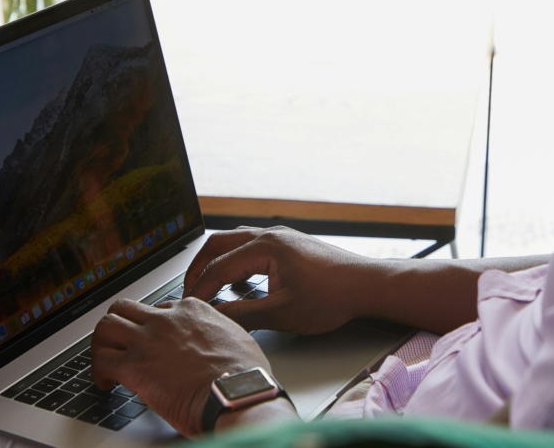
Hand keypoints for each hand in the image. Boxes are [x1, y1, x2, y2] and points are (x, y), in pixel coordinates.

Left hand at [90, 297, 295, 436]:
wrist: (236, 393)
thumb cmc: (244, 374)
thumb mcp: (237, 337)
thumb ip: (219, 333)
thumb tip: (217, 344)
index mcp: (192, 310)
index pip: (159, 308)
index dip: (152, 326)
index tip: (151, 341)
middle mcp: (166, 319)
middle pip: (125, 308)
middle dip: (118, 325)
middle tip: (119, 343)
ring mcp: (148, 340)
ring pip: (106, 325)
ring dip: (101, 343)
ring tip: (105, 360)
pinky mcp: (135, 366)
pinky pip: (101, 360)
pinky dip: (98, 371)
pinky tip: (105, 383)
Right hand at [183, 226, 376, 333]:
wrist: (366, 285)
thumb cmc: (332, 297)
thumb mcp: (282, 313)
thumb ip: (243, 314)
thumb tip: (214, 318)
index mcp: (265, 247)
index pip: (218, 267)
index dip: (199, 290)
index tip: (188, 308)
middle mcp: (270, 235)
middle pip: (218, 245)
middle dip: (198, 268)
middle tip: (186, 292)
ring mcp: (280, 237)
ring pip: (234, 242)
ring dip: (216, 261)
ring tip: (205, 284)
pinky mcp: (289, 244)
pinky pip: (250, 245)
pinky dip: (234, 260)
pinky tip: (236, 279)